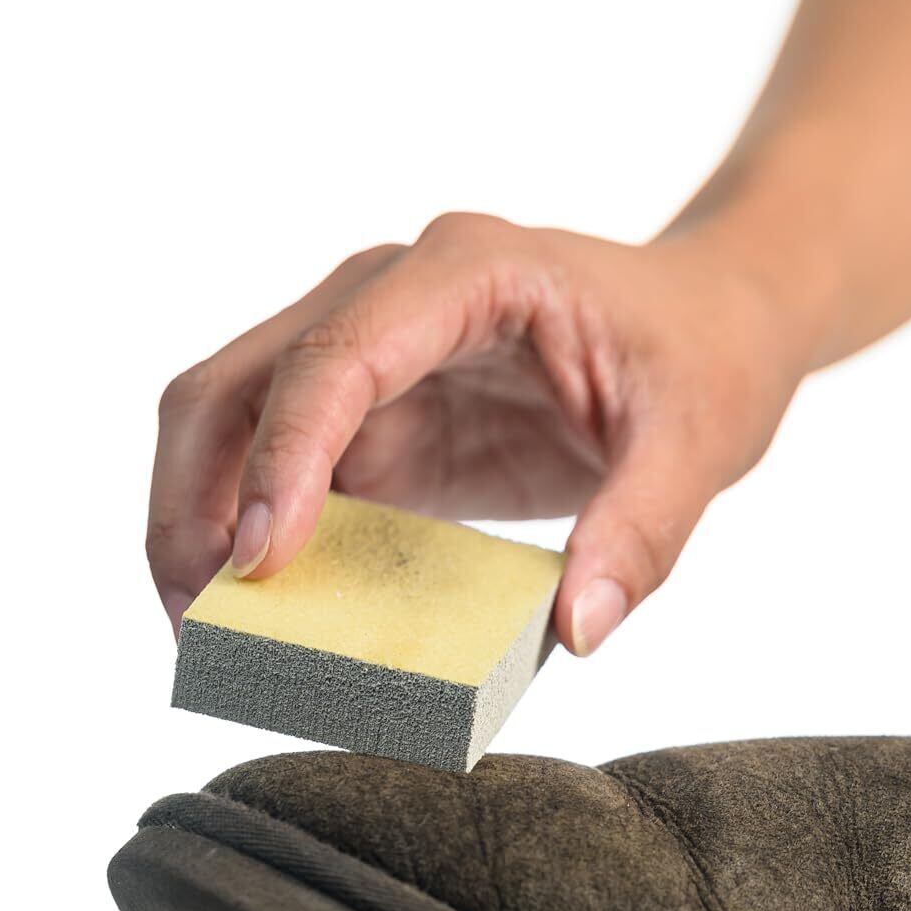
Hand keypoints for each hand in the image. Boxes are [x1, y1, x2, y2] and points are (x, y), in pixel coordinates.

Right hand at [147, 214, 809, 652]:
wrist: (715, 322)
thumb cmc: (706, 356)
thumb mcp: (701, 440)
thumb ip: (644, 531)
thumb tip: (576, 632)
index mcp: (467, 271)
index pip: (338, 356)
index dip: (284, 456)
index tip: (260, 563)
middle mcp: (389, 295)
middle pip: (237, 384)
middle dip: (195, 502)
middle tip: (201, 626)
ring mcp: (366, 357)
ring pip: (228, 427)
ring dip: (200, 528)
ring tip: (209, 639)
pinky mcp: (371, 420)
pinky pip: (281, 479)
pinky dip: (256, 547)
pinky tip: (266, 625)